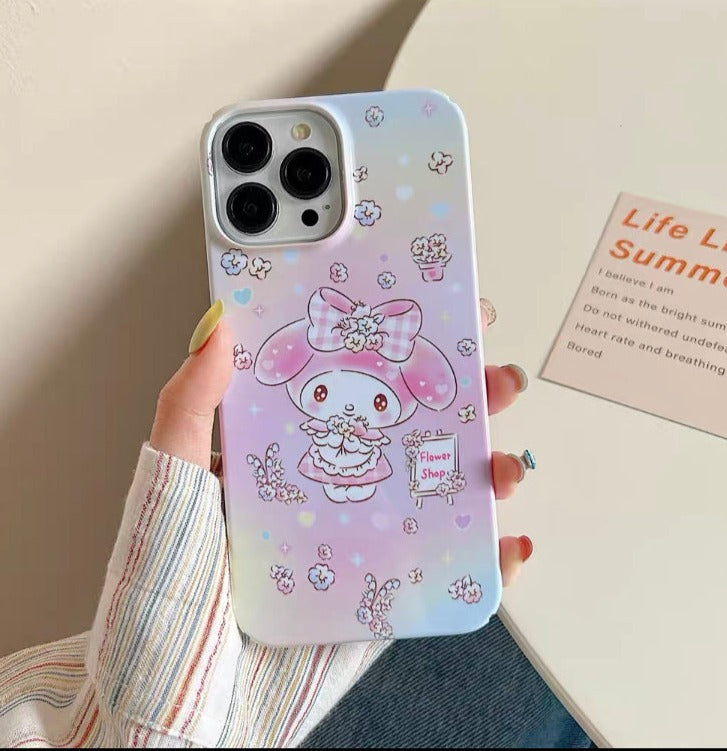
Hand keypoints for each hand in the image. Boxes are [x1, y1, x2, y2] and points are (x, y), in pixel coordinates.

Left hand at [150, 299, 533, 586]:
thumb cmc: (167, 587)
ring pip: (446, 490)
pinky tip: (509, 544)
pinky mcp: (386, 589)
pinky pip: (449, 568)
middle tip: (497, 379)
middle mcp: (341, 482)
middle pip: (419, 428)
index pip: (360, 381)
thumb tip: (217, 326)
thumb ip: (190, 405)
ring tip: (505, 463)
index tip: (446, 314)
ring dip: (493, 469)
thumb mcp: (172, 479)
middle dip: (472, 397)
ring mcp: (369, 534)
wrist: (182, 693)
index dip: (407, 348)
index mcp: (295, 444)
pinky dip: (493, 558)